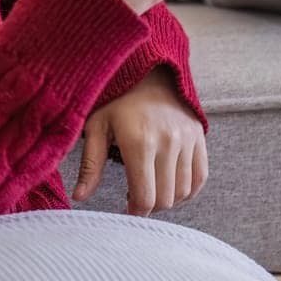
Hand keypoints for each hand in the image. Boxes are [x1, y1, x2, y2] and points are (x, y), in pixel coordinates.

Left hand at [71, 65, 207, 215]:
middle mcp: (168, 143)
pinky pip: (200, 176)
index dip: (135, 212)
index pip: (145, 198)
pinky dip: (188, 189)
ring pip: (183, 191)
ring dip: (167, 199)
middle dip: (149, 207)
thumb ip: (90, 165)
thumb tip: (79, 197)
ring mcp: (187, 140)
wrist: (147, 68)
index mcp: (139, 143)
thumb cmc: (116, 99)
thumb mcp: (96, 127)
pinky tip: (170, 185)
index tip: (125, 209)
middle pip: (165, 199)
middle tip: (135, 198)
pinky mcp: (199, 137)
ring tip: (151, 188)